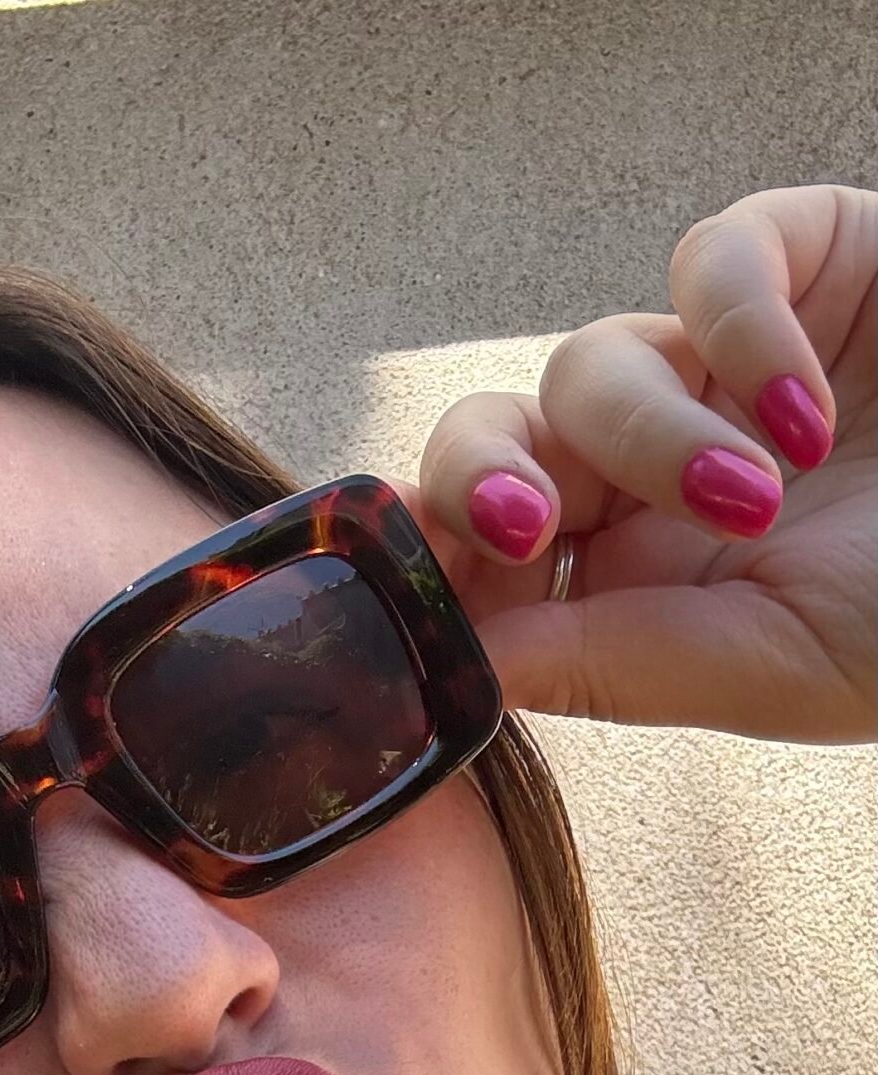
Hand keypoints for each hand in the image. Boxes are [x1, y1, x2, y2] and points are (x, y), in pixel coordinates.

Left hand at [403, 183, 874, 743]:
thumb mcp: (773, 668)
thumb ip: (617, 664)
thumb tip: (461, 668)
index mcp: (634, 583)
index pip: (481, 555)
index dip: (431, 563)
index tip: (416, 599)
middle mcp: (653, 474)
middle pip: (494, 444)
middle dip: (487, 482)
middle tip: (535, 529)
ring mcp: (719, 368)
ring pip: (590, 362)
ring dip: (653, 434)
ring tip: (764, 493)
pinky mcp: (801, 263)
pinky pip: (711, 258)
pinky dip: (740, 325)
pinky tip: (804, 407)